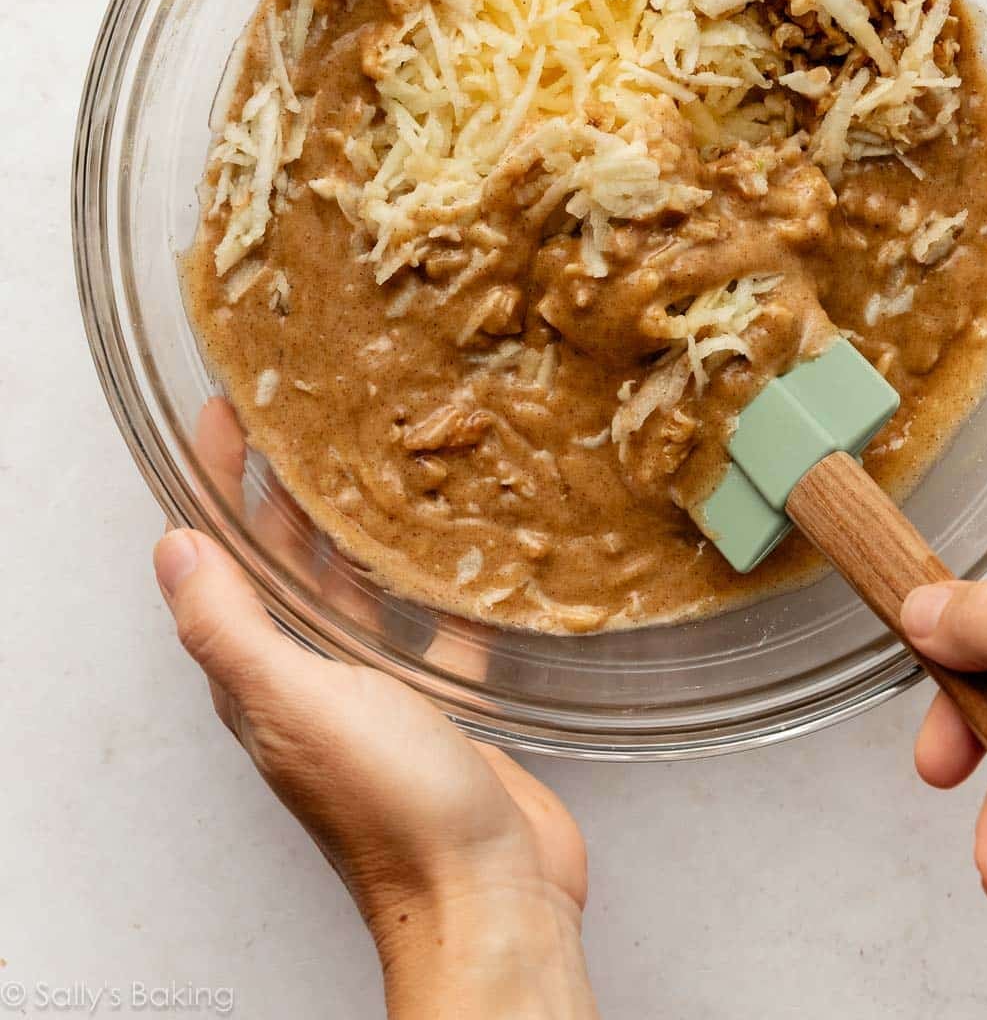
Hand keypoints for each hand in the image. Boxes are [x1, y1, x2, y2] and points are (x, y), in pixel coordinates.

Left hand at [156, 406, 597, 1019]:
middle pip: (293, 563)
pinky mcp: (445, 705)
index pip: (227, 558)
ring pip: (363, 589)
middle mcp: (315, 679)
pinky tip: (470, 548)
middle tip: (313, 415)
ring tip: (388, 459)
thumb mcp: (299, 706)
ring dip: (365, 529)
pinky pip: (435, 625)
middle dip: (292, 489)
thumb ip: (231, 630)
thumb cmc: (393, 809)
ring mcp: (381, 692)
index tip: (226, 414)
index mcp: (266, 677)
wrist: (488, 897)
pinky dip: (443, 586)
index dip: (218, 484)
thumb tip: (173, 550)